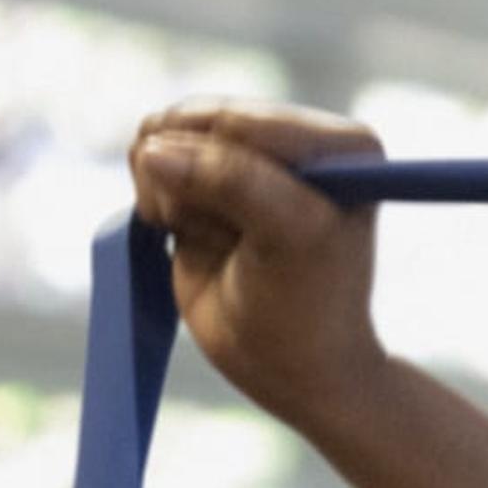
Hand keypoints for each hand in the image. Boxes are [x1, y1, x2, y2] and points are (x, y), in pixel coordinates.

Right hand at [126, 100, 392, 426]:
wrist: (282, 365)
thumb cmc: (303, 307)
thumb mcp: (286, 239)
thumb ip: (232, 182)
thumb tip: (152, 149)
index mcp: (341, 144)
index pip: (244, 121)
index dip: (222, 171)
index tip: (252, 229)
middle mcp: (294, 138)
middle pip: (197, 122)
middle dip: (195, 181)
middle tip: (234, 236)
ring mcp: (242, 155)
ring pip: (163, 136)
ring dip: (172, 194)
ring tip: (216, 239)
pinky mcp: (198, 178)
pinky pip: (146, 158)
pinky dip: (154, 200)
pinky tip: (190, 234)